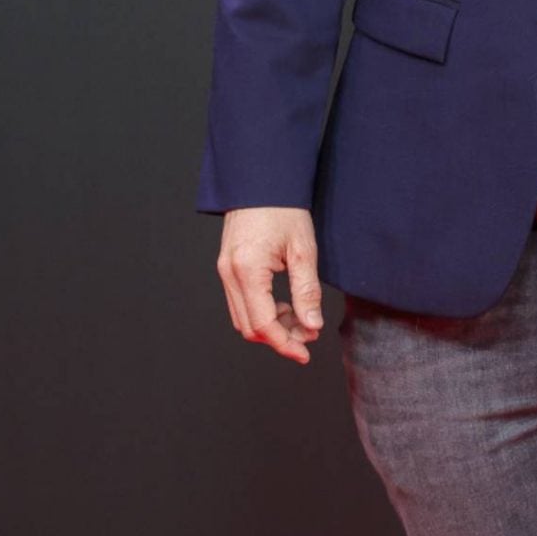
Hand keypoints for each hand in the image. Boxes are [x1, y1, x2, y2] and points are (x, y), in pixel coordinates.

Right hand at [216, 208, 323, 365]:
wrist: (262, 182)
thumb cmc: (283, 210)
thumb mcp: (303, 251)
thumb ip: (306, 292)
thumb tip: (311, 325)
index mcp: (247, 271)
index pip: (263, 324)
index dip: (285, 344)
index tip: (305, 353)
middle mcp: (229, 274)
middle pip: (250, 327)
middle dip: (280, 338)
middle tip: (309, 335)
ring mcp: (225, 272)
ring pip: (243, 318)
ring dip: (272, 327)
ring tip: (301, 319)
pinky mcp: (228, 268)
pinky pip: (241, 303)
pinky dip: (263, 312)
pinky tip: (285, 306)